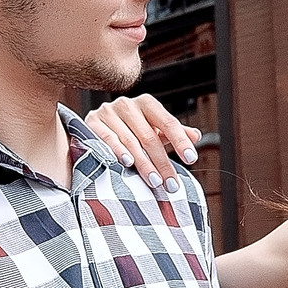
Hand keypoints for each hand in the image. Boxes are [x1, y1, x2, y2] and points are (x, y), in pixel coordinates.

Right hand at [84, 95, 198, 192]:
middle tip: (171, 183)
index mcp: (147, 103)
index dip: (180, 141)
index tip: (191, 159)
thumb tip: (196, 136)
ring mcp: (108, 112)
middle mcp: (128, 104)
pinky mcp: (92, 122)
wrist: (98, 123)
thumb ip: (174, 132)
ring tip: (154, 181)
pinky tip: (128, 164)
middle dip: (162, 162)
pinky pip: (107, 138)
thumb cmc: (131, 128)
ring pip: (130, 141)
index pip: (168, 122)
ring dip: (143, 163)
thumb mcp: (154, 128)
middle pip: (149, 136)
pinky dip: (118, 151)